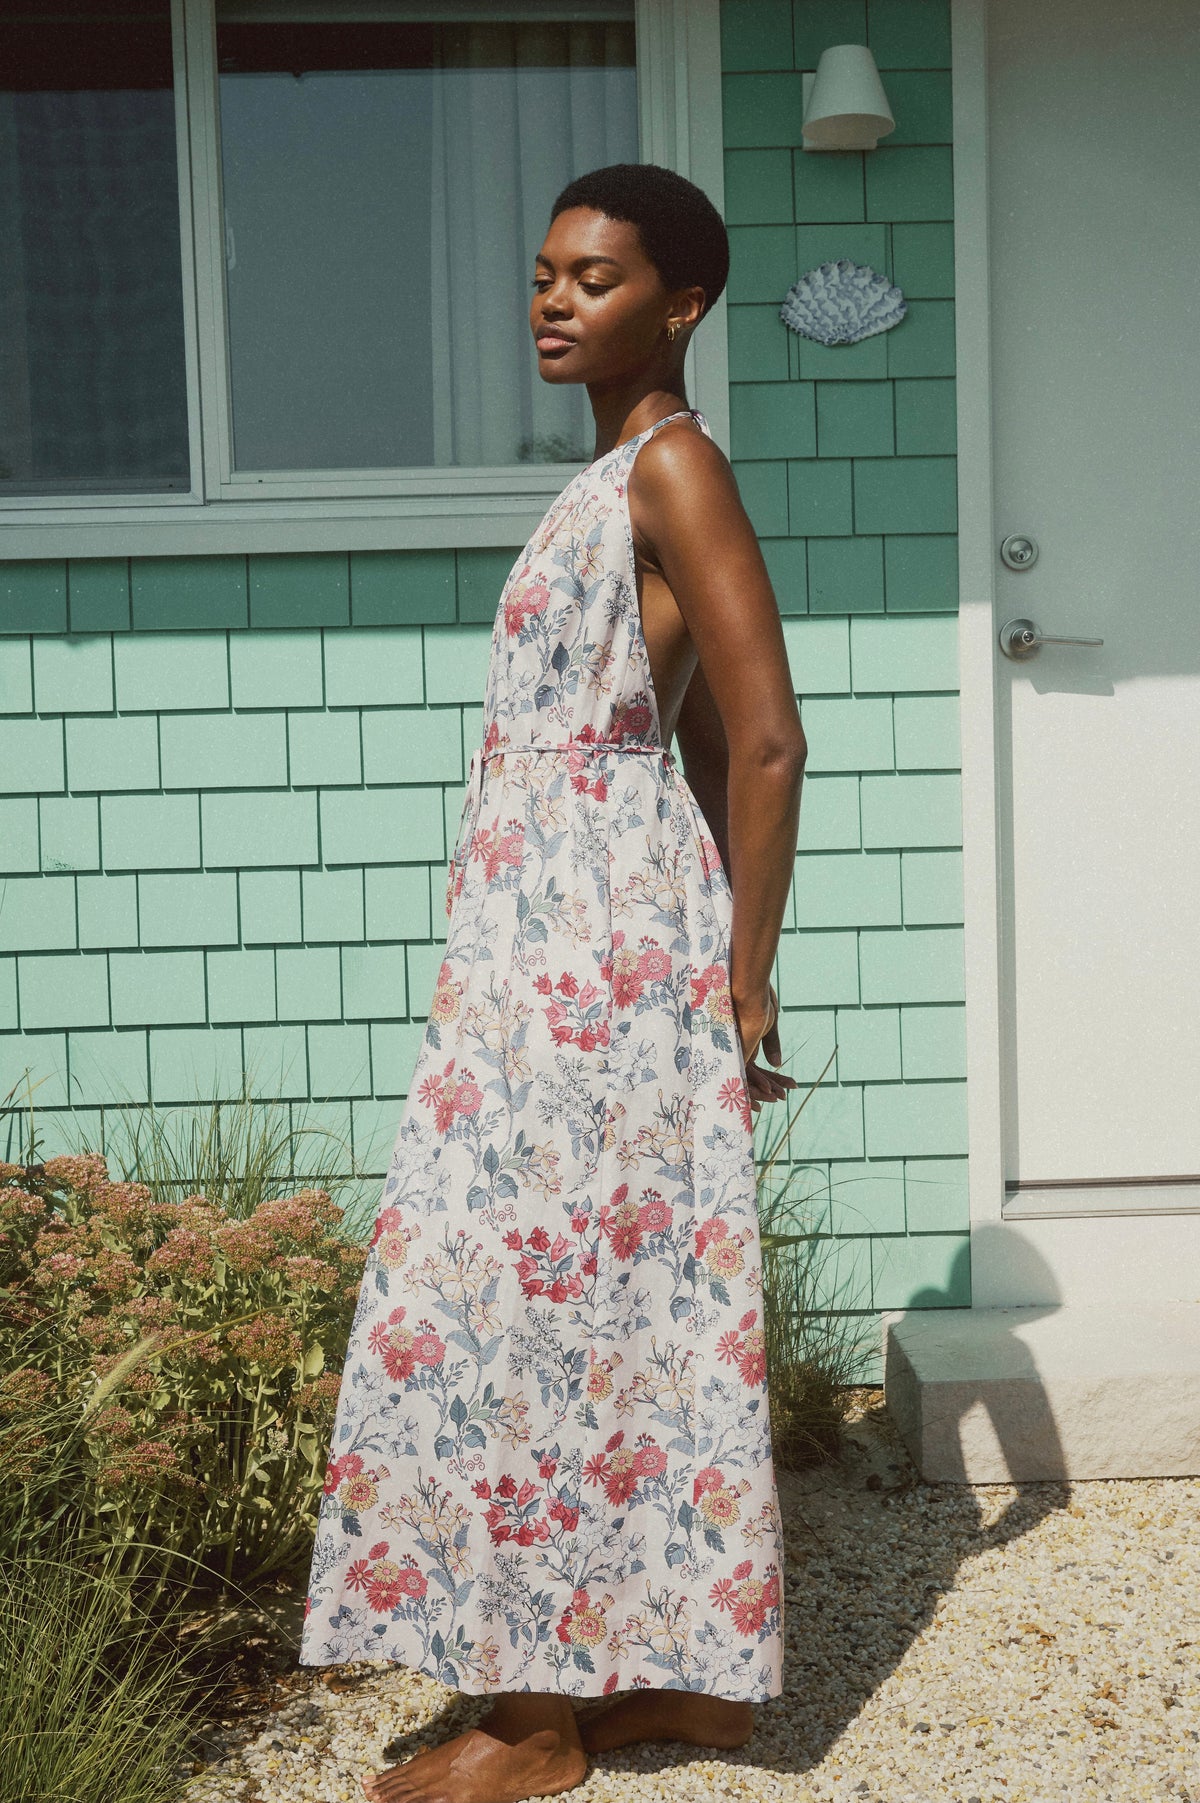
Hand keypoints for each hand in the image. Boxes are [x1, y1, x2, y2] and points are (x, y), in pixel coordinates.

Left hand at [734, 982, 797, 1112]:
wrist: (748, 983)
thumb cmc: (759, 995)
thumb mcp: (769, 1021)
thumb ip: (771, 1044)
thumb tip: (776, 1064)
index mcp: (744, 1038)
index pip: (753, 1064)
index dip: (766, 1078)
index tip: (778, 1089)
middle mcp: (736, 1045)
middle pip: (749, 1073)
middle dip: (765, 1087)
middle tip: (780, 1097)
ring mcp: (734, 1048)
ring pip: (745, 1077)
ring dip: (762, 1090)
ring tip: (776, 1099)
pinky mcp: (733, 1051)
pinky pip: (743, 1074)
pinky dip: (756, 1085)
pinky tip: (769, 1093)